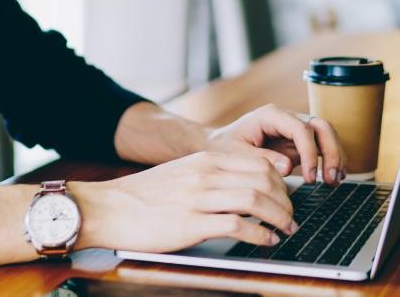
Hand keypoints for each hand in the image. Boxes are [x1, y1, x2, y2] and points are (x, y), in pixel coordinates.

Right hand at [72, 152, 295, 252]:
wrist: (108, 208)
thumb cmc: (143, 197)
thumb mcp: (182, 174)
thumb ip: (211, 176)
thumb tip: (243, 188)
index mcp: (205, 160)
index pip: (258, 163)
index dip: (281, 182)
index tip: (287, 197)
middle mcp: (205, 174)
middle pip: (263, 179)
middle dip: (286, 200)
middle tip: (291, 216)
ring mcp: (198, 198)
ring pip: (256, 199)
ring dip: (279, 217)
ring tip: (286, 229)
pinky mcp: (191, 223)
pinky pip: (238, 225)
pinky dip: (260, 234)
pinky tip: (266, 240)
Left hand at [205, 104, 343, 184]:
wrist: (217, 147)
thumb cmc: (223, 148)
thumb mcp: (235, 154)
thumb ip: (260, 159)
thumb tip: (288, 167)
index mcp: (270, 116)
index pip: (301, 128)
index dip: (309, 152)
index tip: (310, 177)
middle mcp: (286, 119)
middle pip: (320, 126)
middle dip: (330, 151)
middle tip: (331, 178)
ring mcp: (294, 130)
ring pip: (325, 135)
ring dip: (334, 156)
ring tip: (335, 180)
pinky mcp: (297, 143)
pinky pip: (320, 147)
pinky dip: (329, 161)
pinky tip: (333, 178)